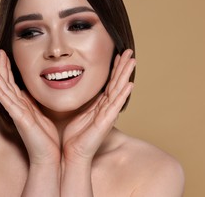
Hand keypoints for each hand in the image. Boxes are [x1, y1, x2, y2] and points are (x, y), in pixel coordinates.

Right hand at [0, 50, 59, 164]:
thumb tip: (27, 91)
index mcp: (23, 105)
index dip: (8, 69)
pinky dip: (1, 94)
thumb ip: (32, 102)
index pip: (13, 83)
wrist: (48, 155)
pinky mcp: (20, 120)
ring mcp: (17, 113)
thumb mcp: (40, 113)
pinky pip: (9, 104)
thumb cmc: (45, 137)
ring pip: (5, 91)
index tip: (5, 55)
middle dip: (1, 68)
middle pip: (6, 84)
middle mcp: (17, 107)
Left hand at [62, 49, 135, 164]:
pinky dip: (123, 94)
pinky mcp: (105, 122)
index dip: (114, 68)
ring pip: (118, 90)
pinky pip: (115, 106)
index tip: (117, 54)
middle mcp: (106, 108)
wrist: (72, 154)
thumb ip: (82, 101)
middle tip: (129, 51)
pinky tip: (130, 84)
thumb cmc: (75, 136)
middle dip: (123, 66)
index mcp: (100, 105)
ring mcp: (108, 115)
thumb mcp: (78, 112)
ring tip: (132, 60)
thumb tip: (75, 87)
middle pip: (117, 83)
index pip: (109, 83)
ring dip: (126, 75)